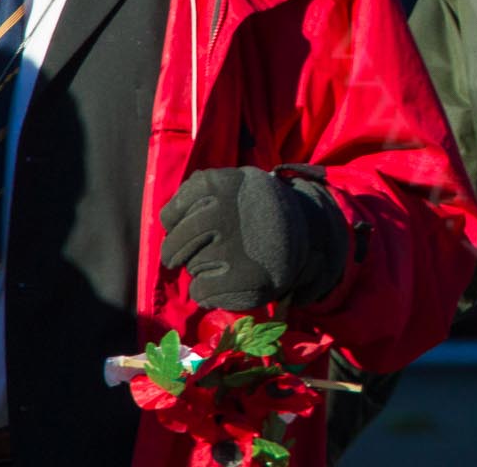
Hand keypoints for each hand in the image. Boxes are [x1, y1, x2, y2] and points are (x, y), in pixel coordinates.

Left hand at [160, 167, 349, 310]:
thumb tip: (167, 219)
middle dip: (184, 252)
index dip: (179, 225)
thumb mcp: (234, 186)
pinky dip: (209, 291)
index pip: (169, 216)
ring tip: (233, 258)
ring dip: (204, 268)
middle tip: (207, 249)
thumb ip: (198, 194)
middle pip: (174, 245)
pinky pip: (200, 292)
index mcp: (220, 184)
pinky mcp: (244, 279)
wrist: (309, 229)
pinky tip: (230, 278)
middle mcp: (223, 213)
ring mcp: (233, 247)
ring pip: (190, 268)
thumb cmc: (257, 210)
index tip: (199, 225)